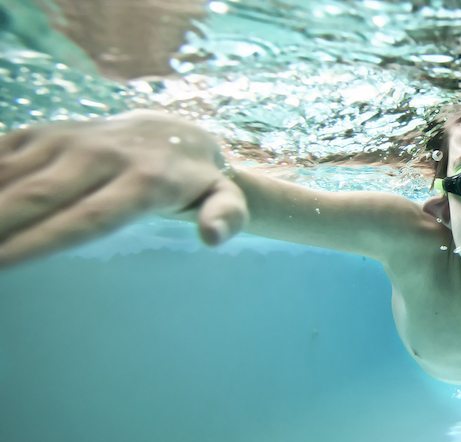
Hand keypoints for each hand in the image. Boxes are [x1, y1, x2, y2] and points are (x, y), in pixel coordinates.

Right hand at [0, 110, 247, 266]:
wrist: (174, 128)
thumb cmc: (194, 181)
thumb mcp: (223, 198)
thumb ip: (226, 216)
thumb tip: (212, 237)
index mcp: (143, 182)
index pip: (85, 219)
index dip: (41, 243)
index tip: (1, 265)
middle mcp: (101, 156)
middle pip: (37, 197)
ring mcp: (68, 139)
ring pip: (10, 174)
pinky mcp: (42, 132)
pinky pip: (0, 152)